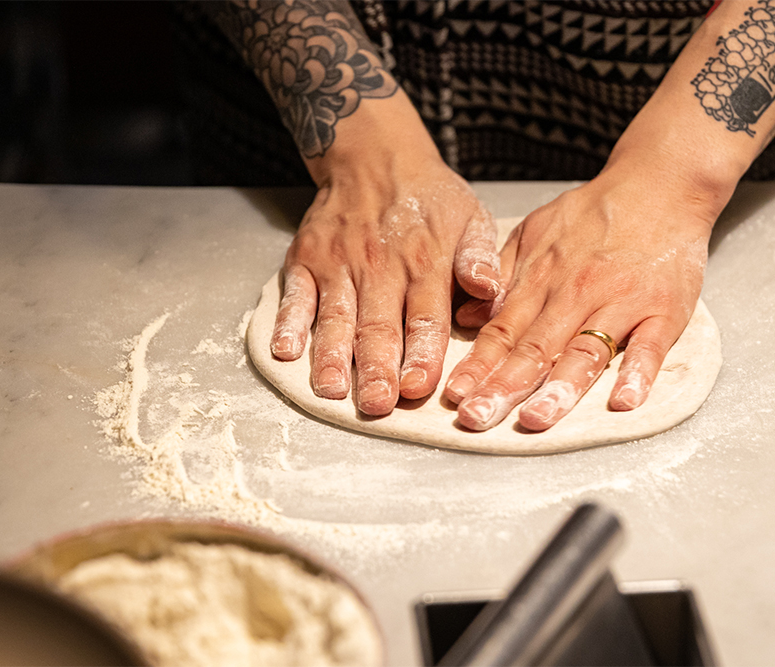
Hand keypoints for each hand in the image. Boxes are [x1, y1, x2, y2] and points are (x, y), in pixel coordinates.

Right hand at [269, 97, 500, 415]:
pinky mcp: (306, 259)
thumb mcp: (472, 218)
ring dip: (332, 356)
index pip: (425, 315)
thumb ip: (480, 258)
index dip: (422, 353)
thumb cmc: (430, 200)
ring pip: (335, 317)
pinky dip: (287, 323)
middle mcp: (380, 265)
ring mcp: (338, 263)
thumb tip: (489, 290)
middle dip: (376, 368)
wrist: (375, 156)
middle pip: (378, 325)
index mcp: (425, 261)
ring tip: (332, 390)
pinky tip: (285, 352)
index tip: (420, 385)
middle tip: (377, 404)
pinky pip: (294, 295)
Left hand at [444, 162, 719, 431]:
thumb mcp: (537, 230)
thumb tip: (466, 318)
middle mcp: (578, 292)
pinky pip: (651, 346)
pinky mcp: (665, 309)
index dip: (477, 365)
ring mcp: (622, 301)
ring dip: (560, 389)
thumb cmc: (597, 213)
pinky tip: (624, 401)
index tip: (455, 396)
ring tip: (536, 419)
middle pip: (536, 348)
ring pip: (586, 351)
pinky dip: (638, 374)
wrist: (660, 184)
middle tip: (478, 419)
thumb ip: (502, 275)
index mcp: (544, 277)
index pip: (502, 331)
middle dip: (503, 387)